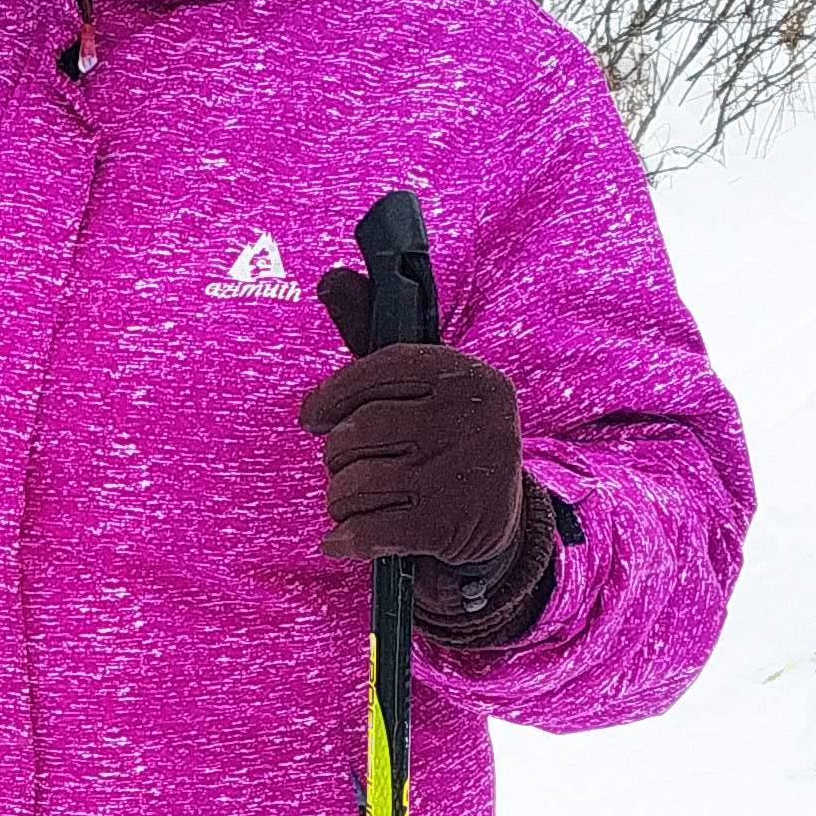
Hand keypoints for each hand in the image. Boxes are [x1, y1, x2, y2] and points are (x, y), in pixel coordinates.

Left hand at [297, 276, 526, 569]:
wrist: (503, 522)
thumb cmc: (443, 440)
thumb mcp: (423, 388)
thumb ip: (374, 335)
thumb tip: (330, 277)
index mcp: (466, 374)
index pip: (380, 369)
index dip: (333, 393)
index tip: (312, 416)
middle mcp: (471, 418)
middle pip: (358, 430)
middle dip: (337, 453)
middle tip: (345, 465)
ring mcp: (462, 473)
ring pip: (355, 483)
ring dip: (341, 498)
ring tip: (352, 501)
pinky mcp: (451, 525)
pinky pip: (367, 529)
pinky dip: (345, 537)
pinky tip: (342, 538)